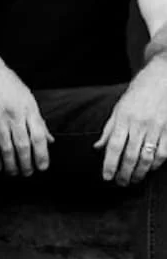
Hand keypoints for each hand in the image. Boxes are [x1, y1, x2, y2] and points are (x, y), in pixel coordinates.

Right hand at [0, 51, 52, 175]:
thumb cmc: (8, 84)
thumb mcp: (28, 99)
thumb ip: (38, 121)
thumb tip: (49, 140)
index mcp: (29, 109)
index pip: (39, 137)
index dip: (42, 155)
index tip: (43, 167)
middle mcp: (15, 115)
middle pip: (23, 146)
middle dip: (26, 164)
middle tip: (28, 173)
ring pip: (6, 148)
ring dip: (11, 165)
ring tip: (14, 173)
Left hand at [95, 58, 166, 184]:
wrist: (163, 76)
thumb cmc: (139, 91)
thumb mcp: (119, 107)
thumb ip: (109, 129)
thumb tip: (98, 148)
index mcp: (124, 118)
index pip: (114, 146)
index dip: (109, 164)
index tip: (107, 177)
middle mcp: (140, 124)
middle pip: (130, 156)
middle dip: (124, 173)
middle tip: (120, 183)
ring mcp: (156, 127)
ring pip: (147, 157)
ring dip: (139, 172)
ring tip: (133, 179)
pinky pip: (163, 153)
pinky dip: (155, 164)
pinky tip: (149, 169)